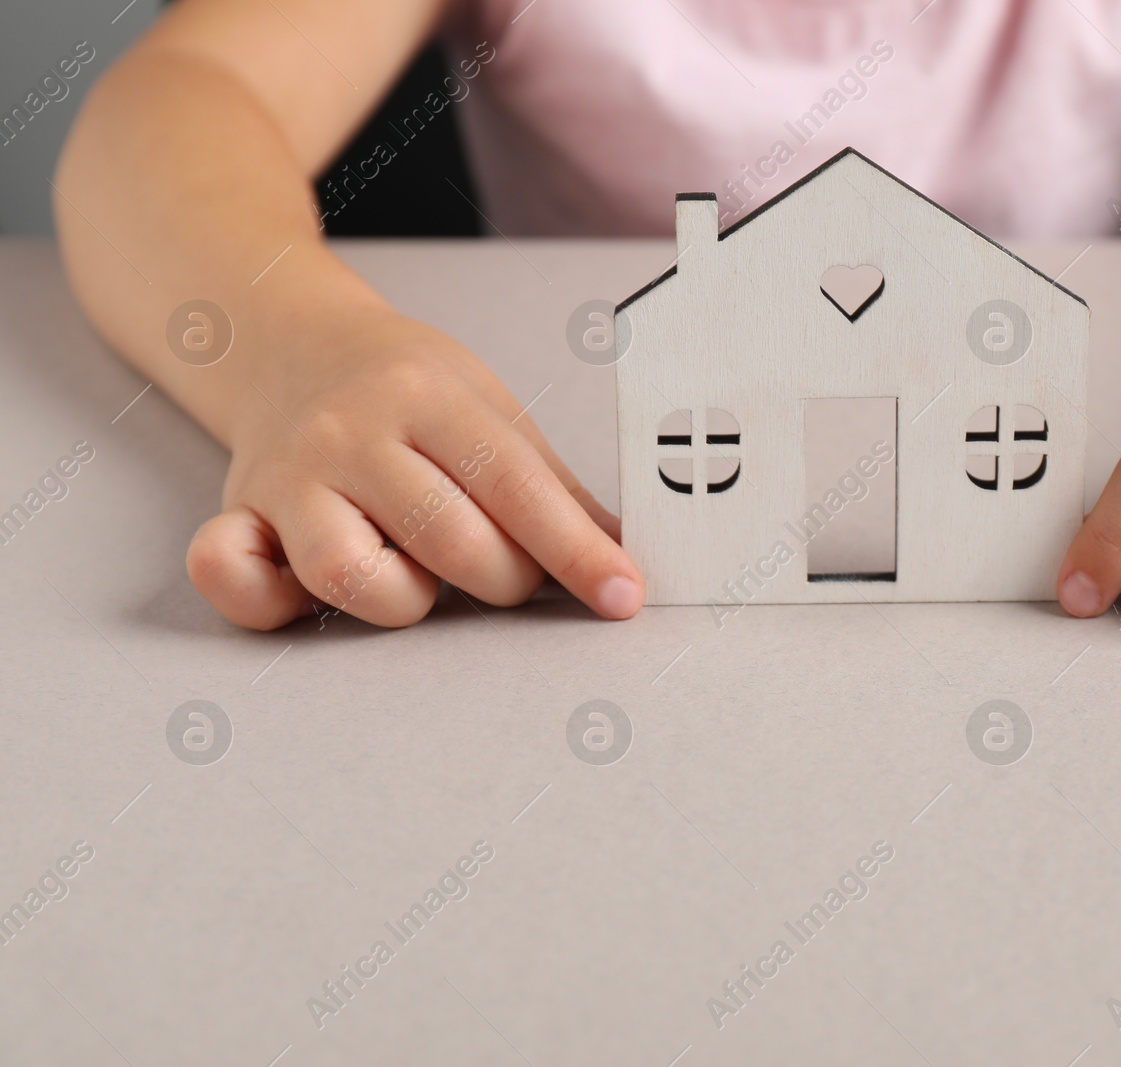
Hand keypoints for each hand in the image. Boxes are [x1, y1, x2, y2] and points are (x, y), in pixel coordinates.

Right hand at [185, 307, 643, 628]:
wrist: (292, 343)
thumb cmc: (407, 389)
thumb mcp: (490, 408)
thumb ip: (551, 488)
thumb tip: (624, 559)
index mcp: (428, 396)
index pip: (516, 486)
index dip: (576, 551)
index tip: (624, 595)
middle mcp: (350, 433)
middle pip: (446, 540)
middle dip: (502, 580)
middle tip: (509, 571)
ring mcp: (286, 477)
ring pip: (351, 575)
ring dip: (406, 599)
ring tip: (418, 571)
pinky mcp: (237, 515)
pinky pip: (228, 575)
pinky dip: (263, 598)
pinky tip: (305, 589)